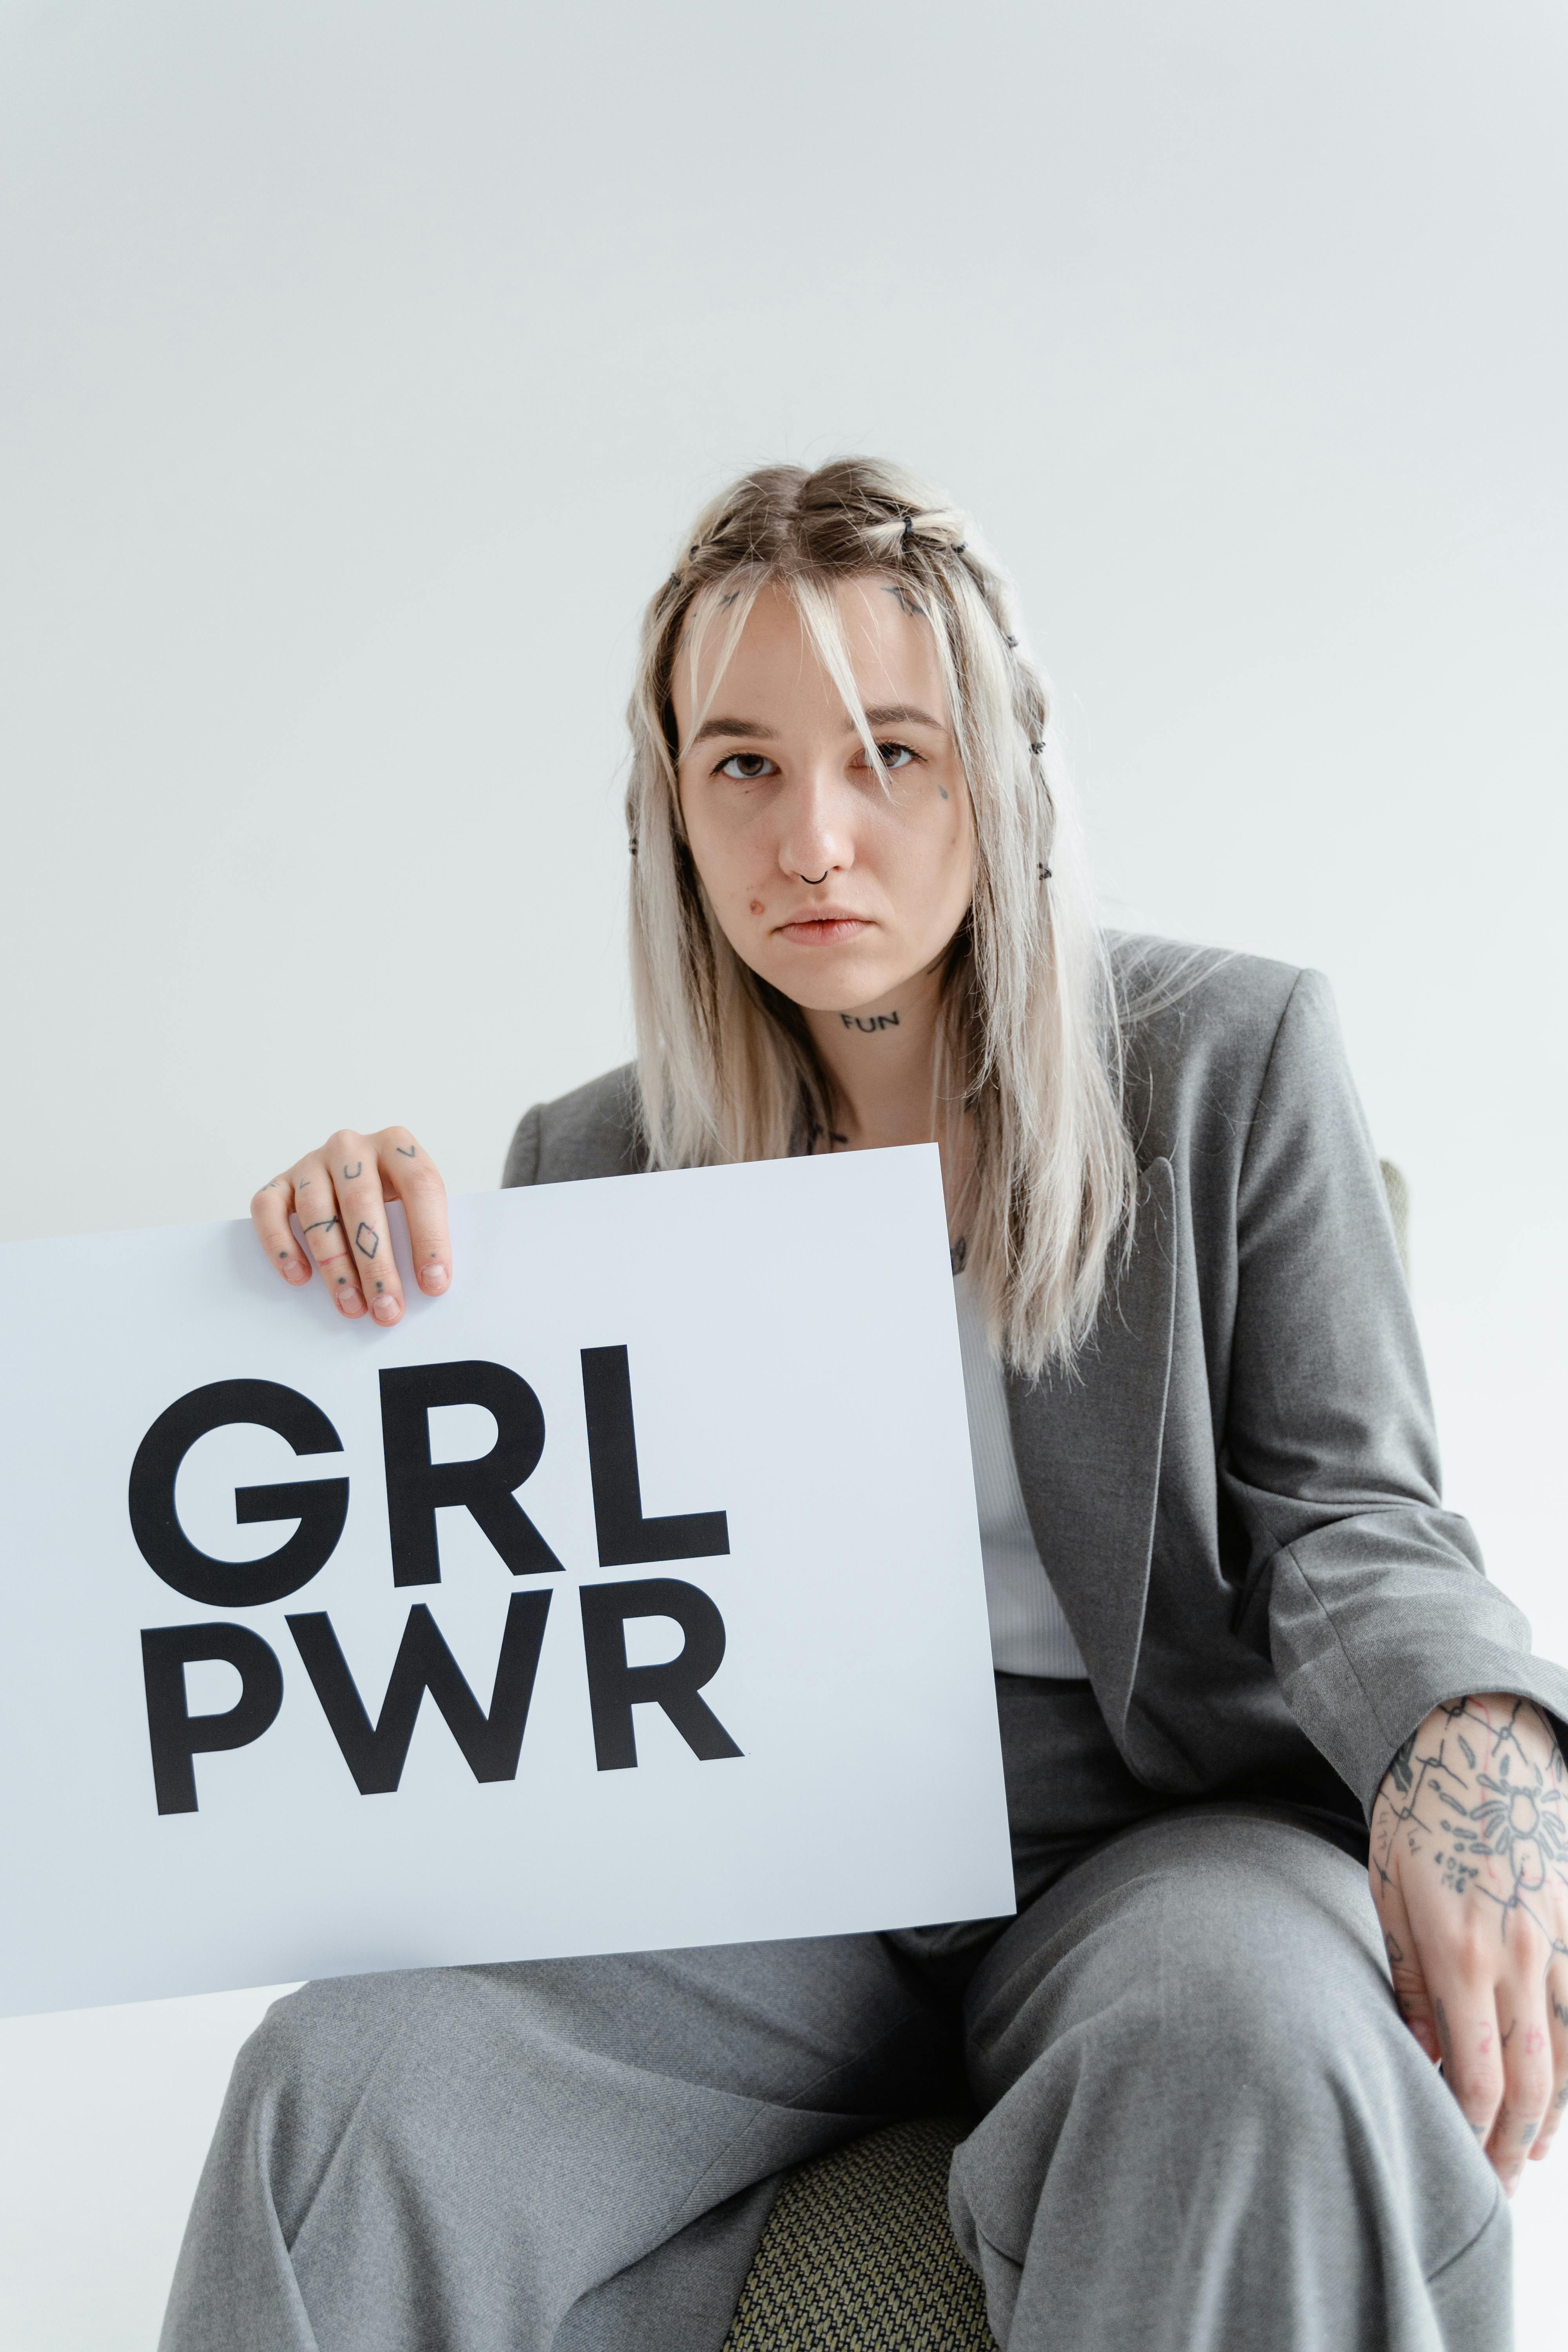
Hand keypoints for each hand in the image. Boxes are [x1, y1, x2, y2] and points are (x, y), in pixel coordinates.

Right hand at [250, 1126, 450, 1324]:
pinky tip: (299, 1276)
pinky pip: (269, 1211)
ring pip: (316, 1212)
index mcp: (397, 1146)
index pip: (421, 1185)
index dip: (430, 1236)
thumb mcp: (414, 1206)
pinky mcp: (278, 1183)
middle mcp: (351, 1148)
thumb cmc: (389, 1202)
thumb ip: (419, 1234)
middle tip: (386, 1308)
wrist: (346, 1179)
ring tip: (351, 1304)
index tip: (433, 1284)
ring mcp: (311, 1163)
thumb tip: (428, 1284)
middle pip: (363, 1203)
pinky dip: (281, 1245)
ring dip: (335, 1265)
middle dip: (376, 1264)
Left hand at [1370, 1693, 1567, 2192]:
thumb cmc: (1416, 1815)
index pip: (1473, 2073)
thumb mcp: (1389, 1894)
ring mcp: (1558, 1935)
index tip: (1457, 2163)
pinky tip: (1564, 2093)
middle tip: (1494, 2183)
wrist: (1472, 1742)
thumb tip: (1420, 2054)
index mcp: (1460, 1950)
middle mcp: (1517, 1952)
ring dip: (1554, 2114)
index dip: (1469, 2131)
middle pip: (1529, 2080)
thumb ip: (1408, 1979)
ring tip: (1531, 2153)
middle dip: (1511, 2143)